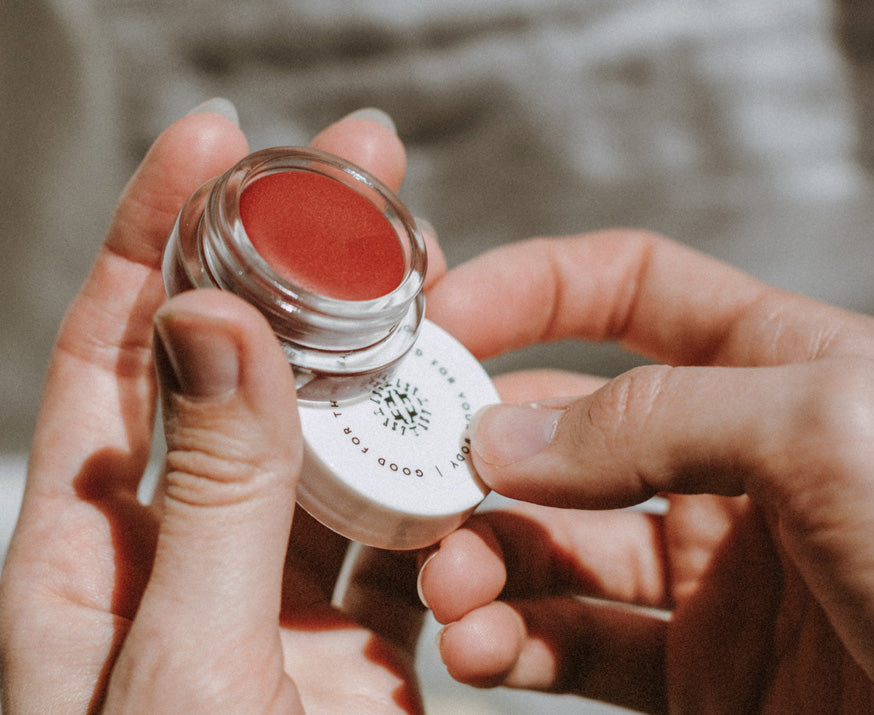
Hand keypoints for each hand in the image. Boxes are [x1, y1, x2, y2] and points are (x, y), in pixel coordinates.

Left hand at [0, 105, 431, 712]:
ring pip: (335, 437)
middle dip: (300, 258)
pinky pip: (407, 529)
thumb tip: (212, 324)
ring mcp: (280, 585)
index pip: (118, 346)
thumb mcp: (179, 668)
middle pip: (244, 365)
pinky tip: (476, 437)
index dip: (160, 232)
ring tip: (441, 280)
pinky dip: (445, 484)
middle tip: (363, 169)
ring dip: (386, 362)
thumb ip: (205, 499)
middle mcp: (188, 546)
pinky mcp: (360, 635)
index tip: (223, 141)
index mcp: (97, 547)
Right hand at [420, 232, 873, 712]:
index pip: (625, 291)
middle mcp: (729, 459)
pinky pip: (578, 643)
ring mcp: (708, 570)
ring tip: (450, 589)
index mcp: (773, 365)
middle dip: (477, 455)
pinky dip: (517, 642)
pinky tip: (485, 650)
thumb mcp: (833, 432)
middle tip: (413, 493)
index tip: (437, 322)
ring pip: (555, 545)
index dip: (528, 290)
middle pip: (562, 429)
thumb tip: (505, 438)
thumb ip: (661, 416)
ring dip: (484, 559)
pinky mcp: (699, 670)